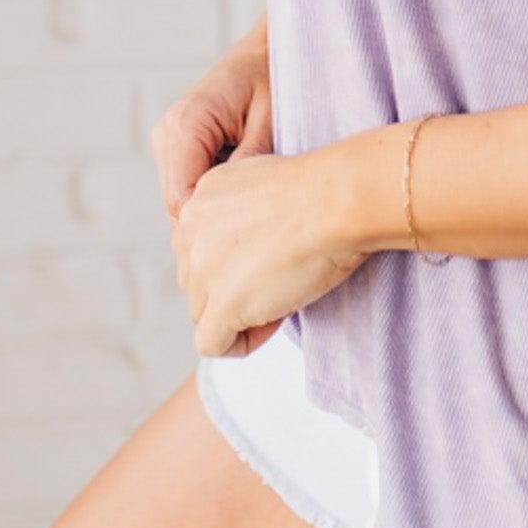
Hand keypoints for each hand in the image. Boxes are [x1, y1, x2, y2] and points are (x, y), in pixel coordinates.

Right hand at [150, 14, 272, 223]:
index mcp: (186, 124)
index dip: (211, 226)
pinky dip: (214, 197)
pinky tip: (247, 195)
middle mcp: (167, 133)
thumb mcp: (271, 120)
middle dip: (211, 224)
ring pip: (181, 200)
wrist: (268, 48)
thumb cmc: (275, 76)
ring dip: (214, 211)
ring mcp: (169, 140)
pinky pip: (189, 186)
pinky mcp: (178, 146)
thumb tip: (238, 212)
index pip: (181, 198)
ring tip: (255, 213)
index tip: (249, 239)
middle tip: (256, 237)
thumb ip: (251, 161)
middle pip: (177, 205)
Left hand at [171, 147, 369, 358]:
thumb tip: (241, 249)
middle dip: (231, 288)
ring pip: (201, 313)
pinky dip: (241, 342)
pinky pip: (211, 344)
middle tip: (279, 275)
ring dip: (239, 313)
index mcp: (200, 200)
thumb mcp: (260, 183)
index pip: (198, 248)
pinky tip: (273, 321)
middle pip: (196, 282)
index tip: (270, 252)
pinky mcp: (222, 304)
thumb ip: (234, 213)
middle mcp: (189, 232)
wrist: (337, 202)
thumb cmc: (319, 192)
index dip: (232, 260)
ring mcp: (202, 271)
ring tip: (284, 292)